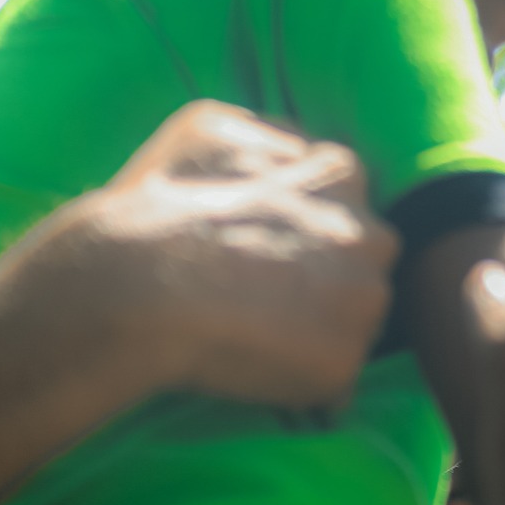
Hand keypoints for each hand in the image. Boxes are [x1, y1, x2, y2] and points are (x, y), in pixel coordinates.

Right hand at [76, 99, 397, 405]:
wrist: (136, 286)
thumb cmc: (164, 205)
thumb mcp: (212, 130)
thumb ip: (270, 141)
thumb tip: (296, 155)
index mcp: (342, 177)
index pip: (349, 200)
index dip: (309, 227)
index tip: (269, 244)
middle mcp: (368, 236)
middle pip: (365, 256)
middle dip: (328, 271)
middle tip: (265, 289)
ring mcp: (362, 302)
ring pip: (357, 315)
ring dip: (322, 323)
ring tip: (255, 328)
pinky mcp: (342, 362)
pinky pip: (334, 374)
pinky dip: (303, 374)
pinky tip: (253, 365)